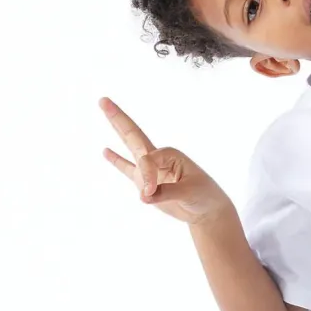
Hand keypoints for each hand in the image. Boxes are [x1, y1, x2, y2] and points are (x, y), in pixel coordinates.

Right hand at [98, 97, 232, 227]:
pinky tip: (105, 151)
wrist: (208, 210)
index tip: (150, 193)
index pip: (147, 161)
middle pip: (134, 136)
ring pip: (129, 149)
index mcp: (170, 154)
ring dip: (117, 134)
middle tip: (103, 100)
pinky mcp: (146, 184)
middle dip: (118, 118)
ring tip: (114, 124)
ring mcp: (151, 170)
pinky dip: (116, 161)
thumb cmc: (204, 196)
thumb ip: (165, 193)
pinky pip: (127, 170)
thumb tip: (143, 196)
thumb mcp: (189, 192)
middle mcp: (159, 158)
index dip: (147, 177)